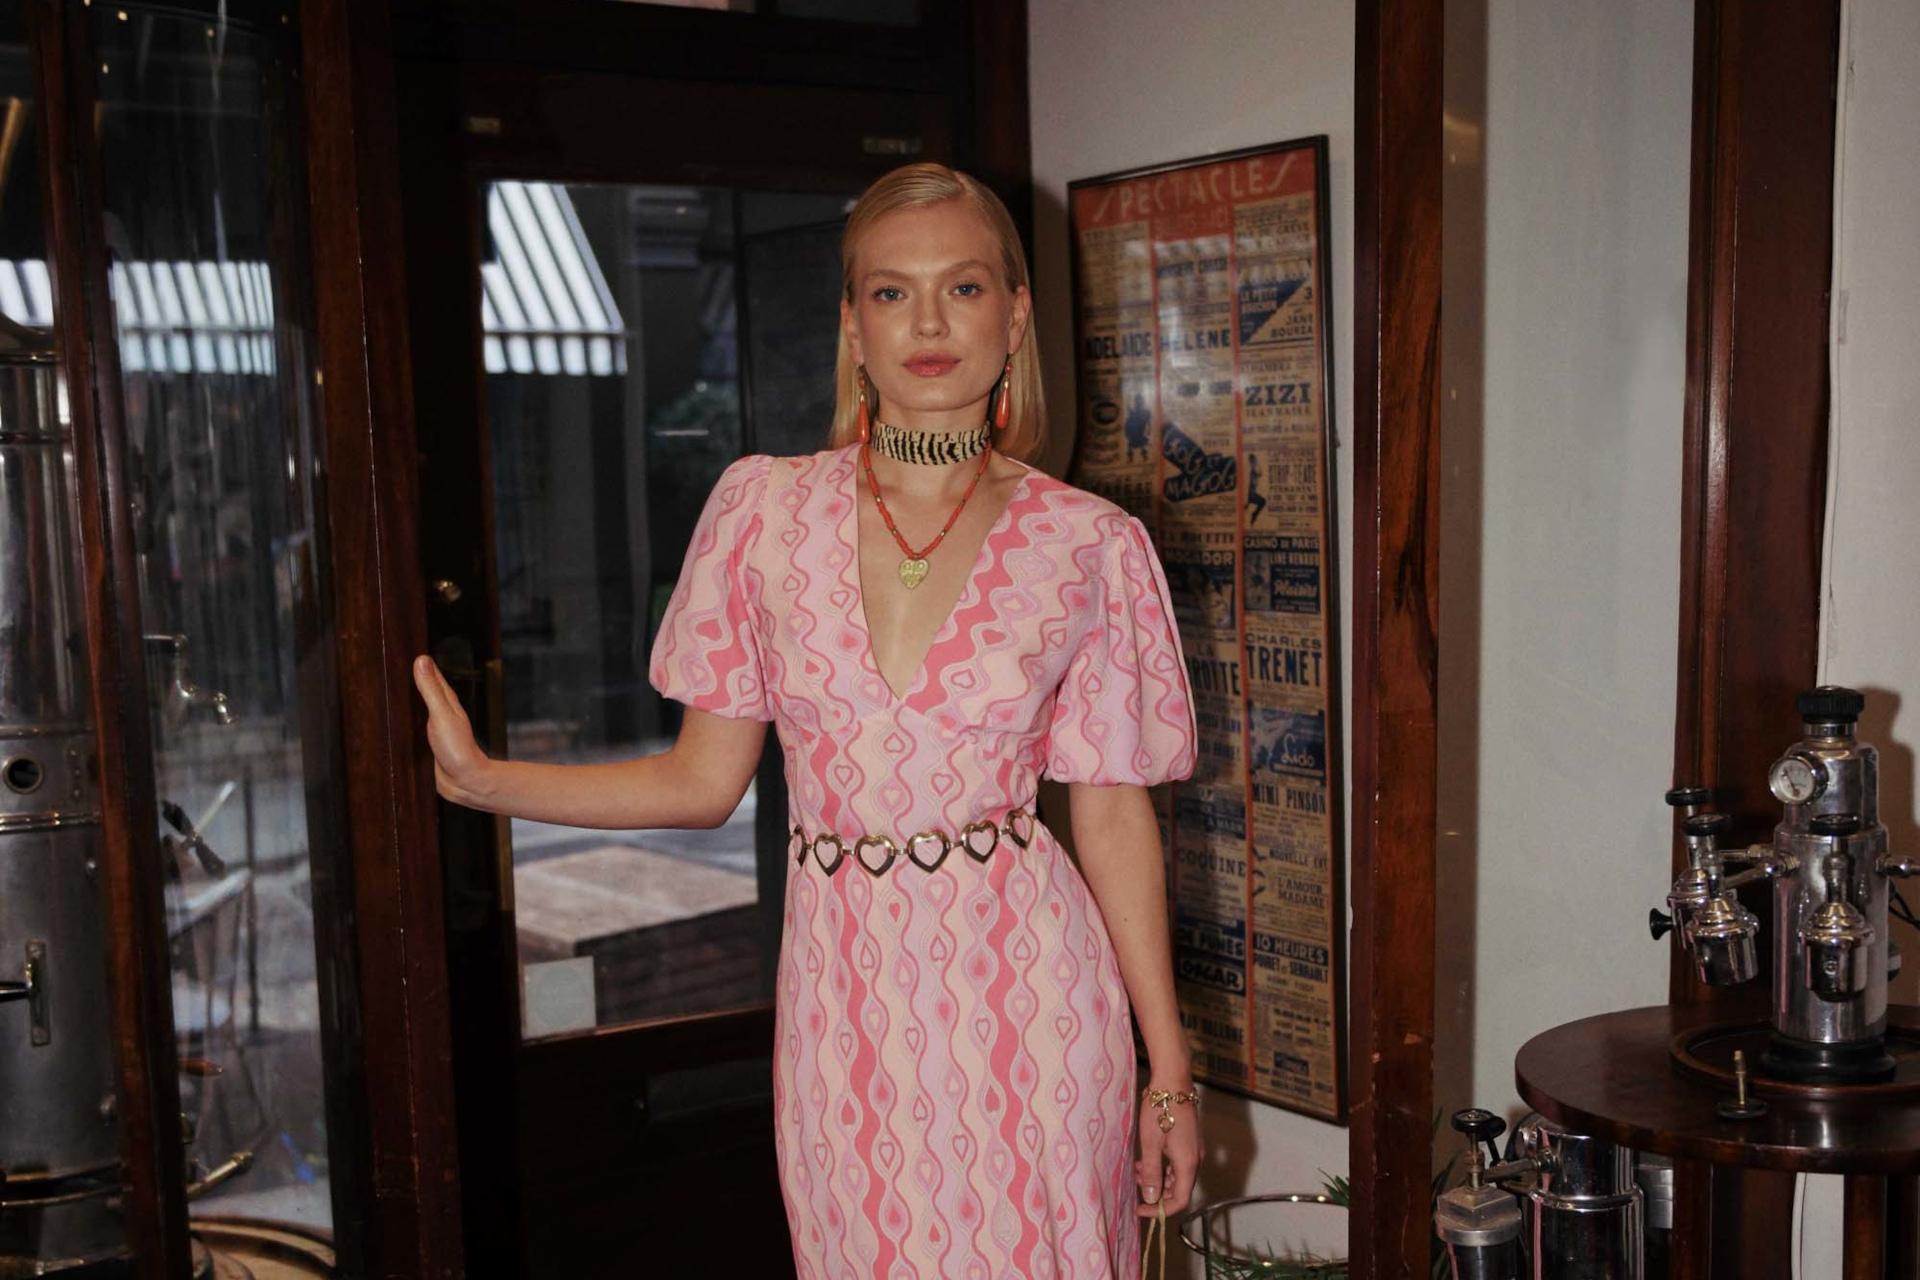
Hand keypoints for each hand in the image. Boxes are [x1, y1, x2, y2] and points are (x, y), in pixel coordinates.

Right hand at [411, 654, 492, 805]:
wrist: (466, 781)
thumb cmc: (457, 748)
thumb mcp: (441, 715)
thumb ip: (431, 689)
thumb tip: (421, 660)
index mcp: (446, 701)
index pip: (431, 674)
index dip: (420, 662)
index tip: (406, 645)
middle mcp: (442, 712)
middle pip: (426, 688)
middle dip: (414, 676)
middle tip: (396, 662)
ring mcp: (437, 727)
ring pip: (421, 706)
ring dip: (410, 697)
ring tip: (394, 686)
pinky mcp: (430, 742)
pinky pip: (416, 724)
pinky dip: (408, 718)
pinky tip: (399, 720)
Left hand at [1135, 1082, 1200, 1216]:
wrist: (1172, 1081)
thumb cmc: (1161, 1109)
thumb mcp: (1150, 1143)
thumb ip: (1150, 1172)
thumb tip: (1150, 1198)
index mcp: (1188, 1164)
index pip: (1179, 1200)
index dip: (1160, 1210)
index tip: (1140, 1209)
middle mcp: (1195, 1160)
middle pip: (1179, 1190)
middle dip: (1157, 1194)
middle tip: (1135, 1188)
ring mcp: (1193, 1150)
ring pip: (1176, 1177)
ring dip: (1157, 1179)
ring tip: (1136, 1171)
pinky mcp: (1188, 1142)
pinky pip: (1176, 1164)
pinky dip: (1161, 1167)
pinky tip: (1144, 1160)